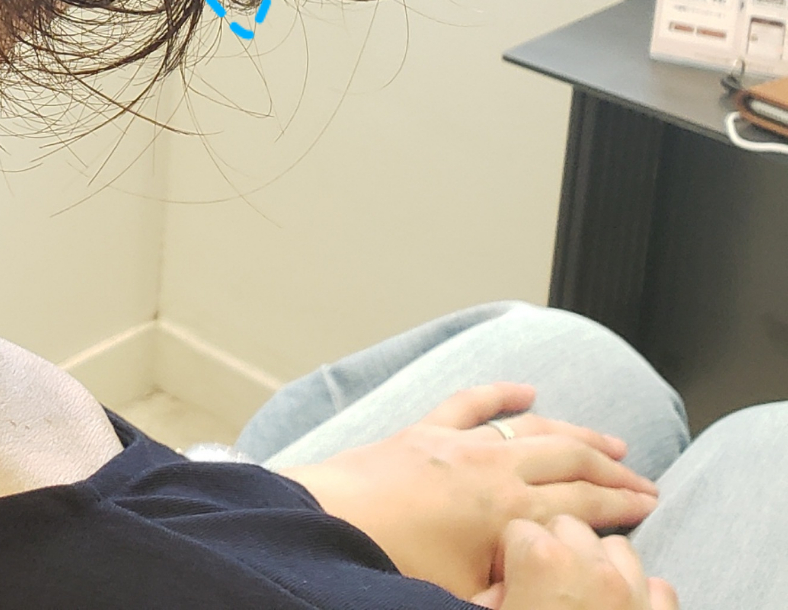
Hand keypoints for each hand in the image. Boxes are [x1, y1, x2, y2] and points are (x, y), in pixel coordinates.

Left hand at [276, 382, 659, 599]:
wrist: (326, 524)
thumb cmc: (392, 565)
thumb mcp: (467, 598)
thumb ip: (519, 591)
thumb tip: (556, 587)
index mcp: (509, 513)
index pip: (584, 503)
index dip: (624, 505)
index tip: (652, 505)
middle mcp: (491, 468)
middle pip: (570, 457)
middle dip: (614, 469)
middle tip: (646, 480)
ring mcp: (458, 442)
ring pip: (533, 427)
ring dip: (575, 430)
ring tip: (611, 440)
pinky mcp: (424, 429)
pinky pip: (471, 401)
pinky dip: (502, 392)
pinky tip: (526, 389)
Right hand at [471, 513, 677, 609]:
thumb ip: (489, 590)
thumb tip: (494, 583)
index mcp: (540, 557)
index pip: (520, 527)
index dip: (512, 550)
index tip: (509, 569)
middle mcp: (589, 563)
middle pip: (569, 519)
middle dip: (555, 540)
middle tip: (544, 571)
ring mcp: (631, 591)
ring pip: (618, 545)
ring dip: (601, 558)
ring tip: (585, 579)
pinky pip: (659, 585)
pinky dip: (644, 592)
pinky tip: (627, 602)